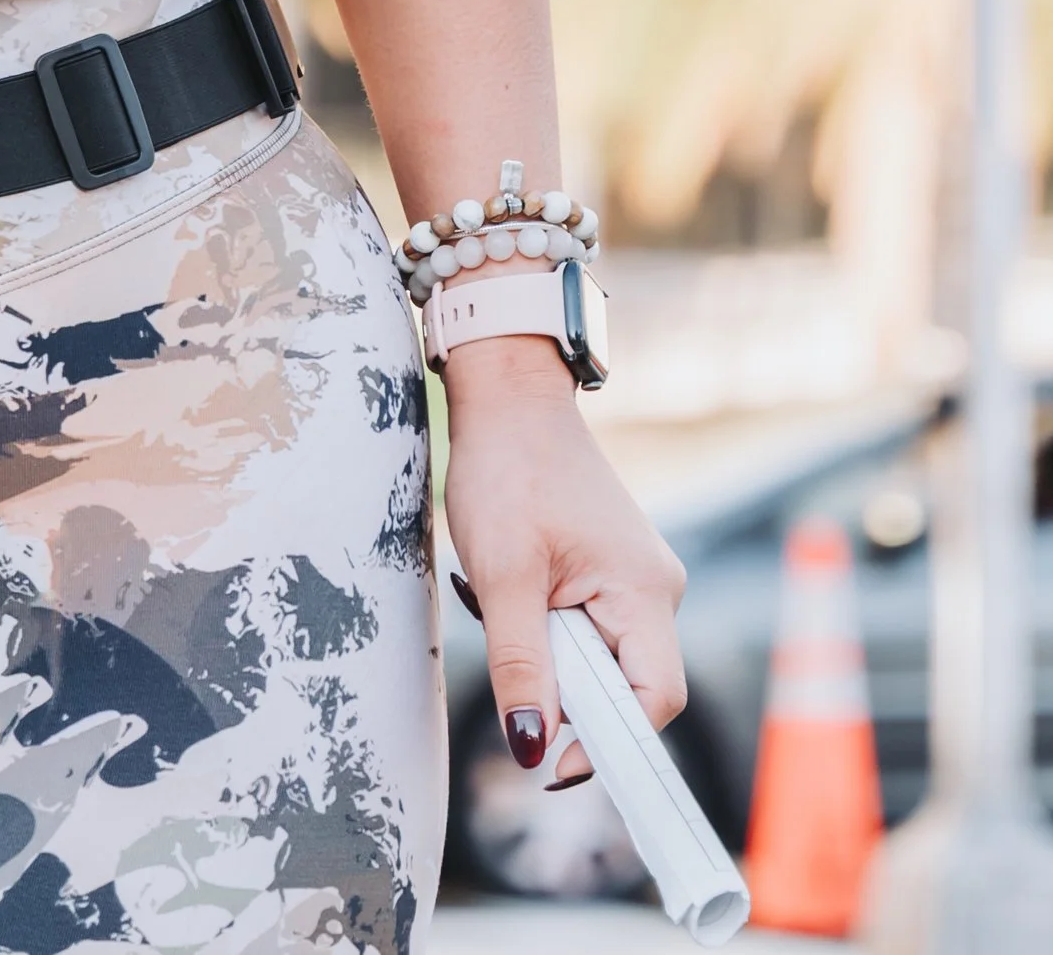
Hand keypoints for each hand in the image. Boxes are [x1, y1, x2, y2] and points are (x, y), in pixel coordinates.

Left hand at [441, 344, 685, 788]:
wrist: (507, 394)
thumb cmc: (508, 470)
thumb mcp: (503, 575)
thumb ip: (521, 665)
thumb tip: (531, 748)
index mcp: (645, 591)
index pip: (652, 701)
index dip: (608, 744)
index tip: (549, 763)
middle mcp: (655, 589)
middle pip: (624, 684)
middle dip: (564, 686)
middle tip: (506, 639)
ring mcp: (635, 577)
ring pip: (599, 655)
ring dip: (547, 651)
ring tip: (500, 596)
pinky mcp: (610, 568)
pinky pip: (587, 624)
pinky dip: (547, 623)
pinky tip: (511, 586)